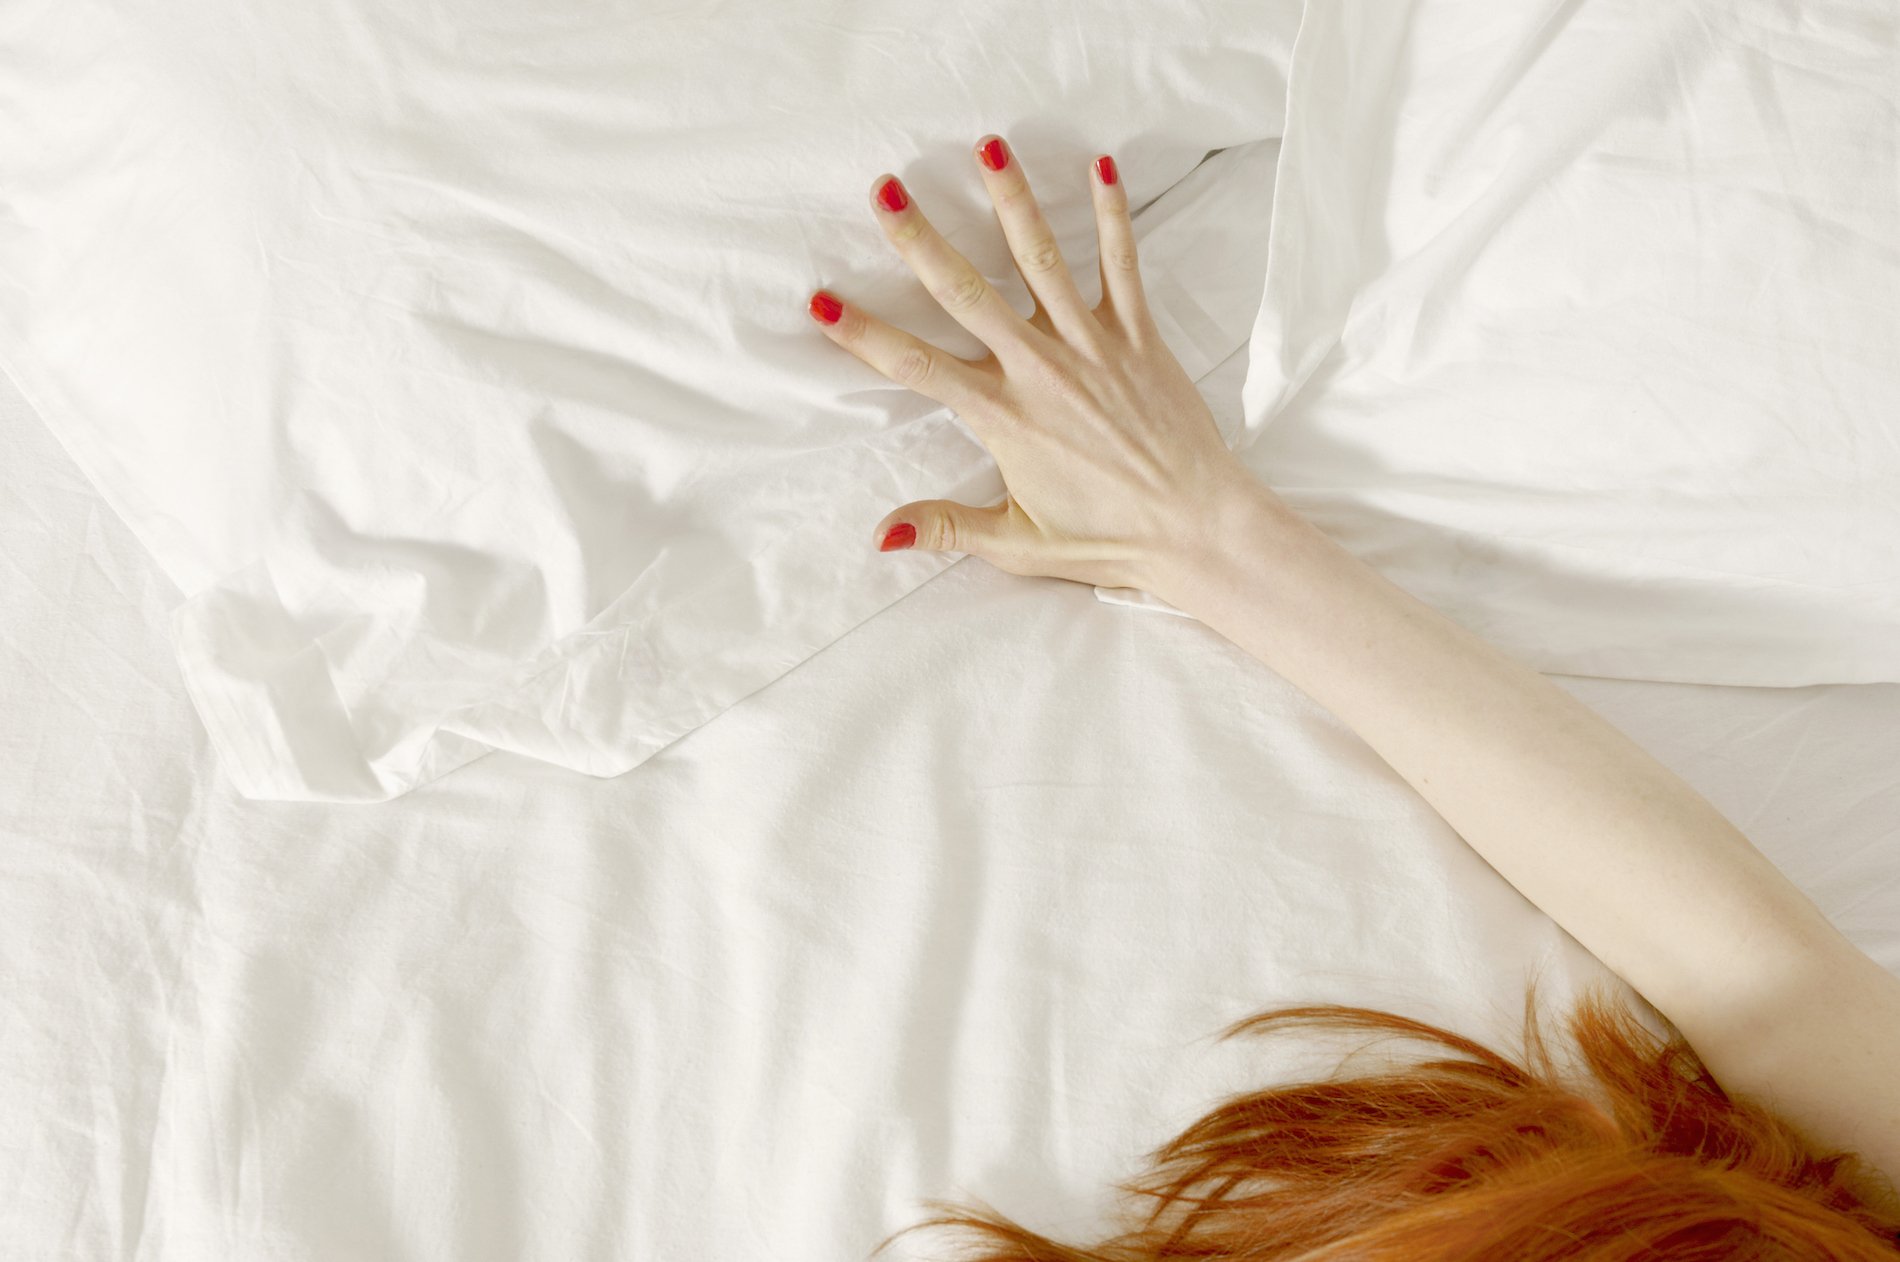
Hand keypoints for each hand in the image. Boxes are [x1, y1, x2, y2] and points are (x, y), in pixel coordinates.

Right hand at [806, 135, 1266, 595]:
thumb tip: (879, 537)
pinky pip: (1122, 264)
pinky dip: (1112, 214)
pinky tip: (1100, 165)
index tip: (821, 303)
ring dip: (1011, 199)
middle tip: (885, 190)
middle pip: (967, 293)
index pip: (919, 368)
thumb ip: (945, 528)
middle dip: (921, 239)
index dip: (866, 336)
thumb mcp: (1016, 543)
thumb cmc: (1108, 540)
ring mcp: (1092, 347)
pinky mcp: (1139, 338)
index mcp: (1004, 418)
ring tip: (987, 145)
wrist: (1198, 529)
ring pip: (1042, 260)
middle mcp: (1041, 371)